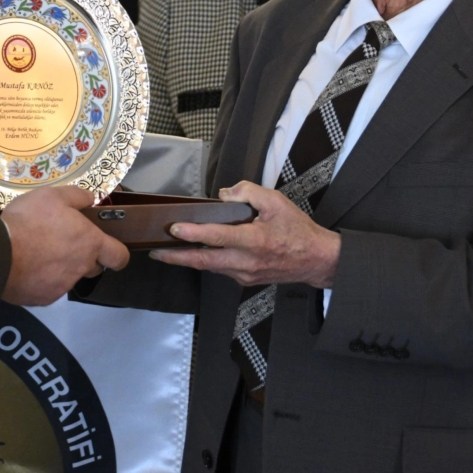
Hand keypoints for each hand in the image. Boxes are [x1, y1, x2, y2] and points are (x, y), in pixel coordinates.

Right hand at [1, 185, 129, 305]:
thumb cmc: (28, 221)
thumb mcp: (53, 195)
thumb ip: (77, 197)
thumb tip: (91, 200)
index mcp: (89, 243)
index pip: (119, 256)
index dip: (117, 254)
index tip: (108, 250)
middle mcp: (81, 268)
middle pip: (94, 267)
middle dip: (85, 258)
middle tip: (63, 244)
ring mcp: (62, 286)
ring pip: (69, 278)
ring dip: (61, 268)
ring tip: (38, 254)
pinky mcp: (43, 298)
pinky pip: (48, 289)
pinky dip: (41, 280)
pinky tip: (26, 268)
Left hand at [149, 181, 340, 287]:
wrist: (316, 260)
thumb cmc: (298, 230)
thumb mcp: (277, 201)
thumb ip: (249, 193)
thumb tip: (225, 195)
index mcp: (254, 241)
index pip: (218, 237)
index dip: (194, 232)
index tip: (174, 229)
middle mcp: (246, 262)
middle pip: (204, 261)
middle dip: (176, 257)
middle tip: (155, 251)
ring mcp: (245, 274)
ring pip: (210, 266)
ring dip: (188, 259)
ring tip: (168, 250)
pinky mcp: (245, 279)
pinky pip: (221, 269)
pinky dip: (207, 260)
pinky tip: (197, 251)